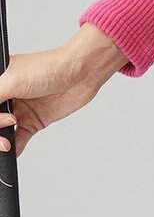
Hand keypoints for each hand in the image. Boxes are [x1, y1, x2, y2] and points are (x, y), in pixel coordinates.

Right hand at [0, 28, 126, 157]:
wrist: (82, 72)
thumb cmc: (49, 66)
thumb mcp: (12, 80)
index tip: (1, 121)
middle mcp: (6, 97)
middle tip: (9, 123)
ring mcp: (18, 111)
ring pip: (0, 134)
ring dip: (1, 142)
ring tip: (7, 142)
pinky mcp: (32, 123)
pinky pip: (16, 142)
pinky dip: (13, 149)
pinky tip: (12, 150)